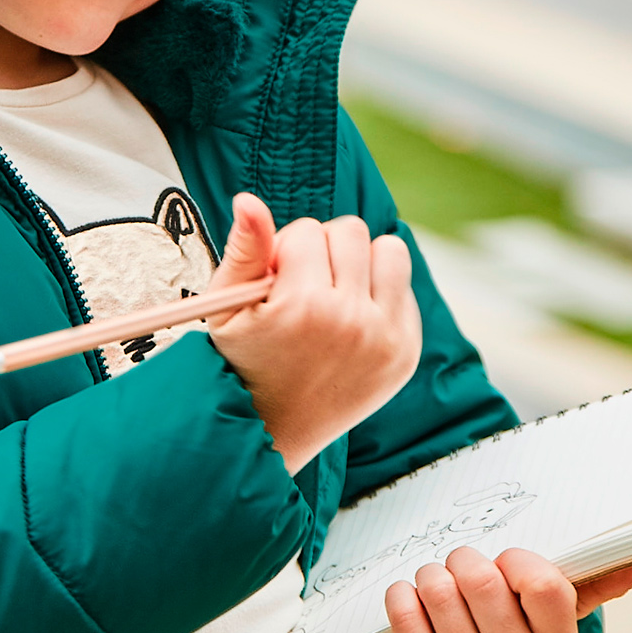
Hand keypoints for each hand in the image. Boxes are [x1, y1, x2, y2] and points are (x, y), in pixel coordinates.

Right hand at [208, 192, 421, 476]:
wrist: (271, 432)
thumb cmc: (242, 364)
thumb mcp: (225, 309)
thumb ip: (243, 251)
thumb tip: (249, 200)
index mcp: (305, 307)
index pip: (308, 230)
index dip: (285, 251)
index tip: (275, 284)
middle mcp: (352, 322)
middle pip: (351, 232)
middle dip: (323, 251)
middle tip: (303, 288)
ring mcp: (386, 340)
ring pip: (390, 251)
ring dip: (361, 262)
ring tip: (333, 294)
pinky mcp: (406, 352)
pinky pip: (405, 289)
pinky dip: (380, 294)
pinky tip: (351, 322)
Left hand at [387, 546, 631, 632]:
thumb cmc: (509, 625)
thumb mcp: (552, 608)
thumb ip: (596, 581)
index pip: (541, 581)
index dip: (516, 561)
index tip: (509, 567)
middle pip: (480, 580)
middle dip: (465, 560)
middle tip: (465, 570)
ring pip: (438, 588)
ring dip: (432, 574)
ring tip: (441, 588)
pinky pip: (404, 609)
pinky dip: (402, 594)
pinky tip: (415, 606)